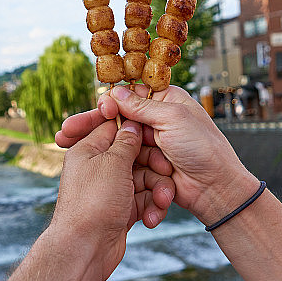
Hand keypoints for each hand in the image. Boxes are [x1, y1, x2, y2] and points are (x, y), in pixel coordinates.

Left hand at [51, 118, 173, 280]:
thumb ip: (126, 142)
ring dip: (157, 190)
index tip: (154, 132)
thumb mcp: (112, 163)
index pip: (114, 128)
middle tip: (165, 172)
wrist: (85, 249)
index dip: (136, 129)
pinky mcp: (120, 209)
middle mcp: (98, 168)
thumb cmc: (94, 203)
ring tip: (162, 202)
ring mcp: (110, 190)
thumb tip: (132, 124)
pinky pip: (143, 200)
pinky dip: (151, 208)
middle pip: (135, 155)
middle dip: (154, 165)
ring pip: (143, 179)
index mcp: (89, 150)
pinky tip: (152, 219)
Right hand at [58, 84, 257, 225]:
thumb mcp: (172, 118)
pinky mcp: (152, 168)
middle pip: (118, 123)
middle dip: (92, 130)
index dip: (103, 106)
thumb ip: (141, 106)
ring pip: (120, 146)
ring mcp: (154, 146)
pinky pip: (129, 167)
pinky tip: (96, 172)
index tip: (81, 116)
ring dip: (102, 152)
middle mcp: (158, 121)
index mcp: (166, 101)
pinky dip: (117, 170)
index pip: (127, 97)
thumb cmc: (203, 148)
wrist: (217, 189)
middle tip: (64, 135)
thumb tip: (114, 92)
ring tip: (72, 151)